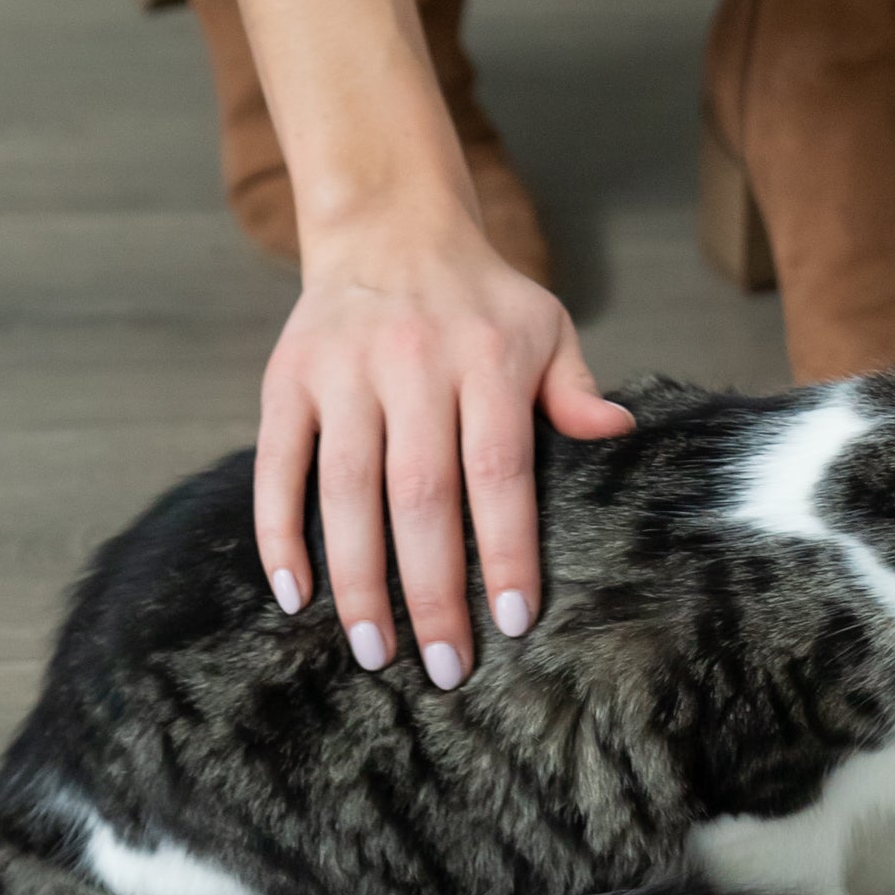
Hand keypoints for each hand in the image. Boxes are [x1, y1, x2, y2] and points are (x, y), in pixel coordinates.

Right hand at [253, 201, 631, 684]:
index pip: (499, 471)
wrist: (389, 225)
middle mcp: (412, 364)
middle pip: (421, 496)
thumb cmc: (482, 299)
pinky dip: (280, 534)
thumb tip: (617, 432)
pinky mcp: (287, 380)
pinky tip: (297, 596)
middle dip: (433, 591)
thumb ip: (575, 387)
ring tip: (374, 651)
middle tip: (444, 668)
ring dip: (358, 581)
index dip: (506, 550)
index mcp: (487, 358)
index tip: (515, 621)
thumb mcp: (547, 327)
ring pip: (347, 492)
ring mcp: (343, 373)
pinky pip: (278, 466)